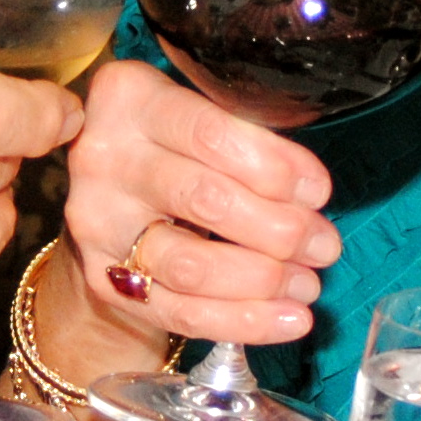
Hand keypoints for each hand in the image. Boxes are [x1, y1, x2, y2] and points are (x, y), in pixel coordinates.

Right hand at [36, 59, 341, 374]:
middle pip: (203, 199)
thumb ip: (248, 137)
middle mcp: (104, 159)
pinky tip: (289, 319)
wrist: (108, 192)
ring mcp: (97, 224)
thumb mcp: (200, 114)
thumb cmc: (174, 144)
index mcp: (130, 99)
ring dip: (264, 279)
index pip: (210, 133)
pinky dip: (243, 321)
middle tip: (323, 245)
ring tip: (307, 282)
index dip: (274, 167)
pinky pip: (180, 312)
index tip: (318, 192)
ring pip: (189, 265)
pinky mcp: (103, 278)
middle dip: (280, 229)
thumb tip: (310, 193)